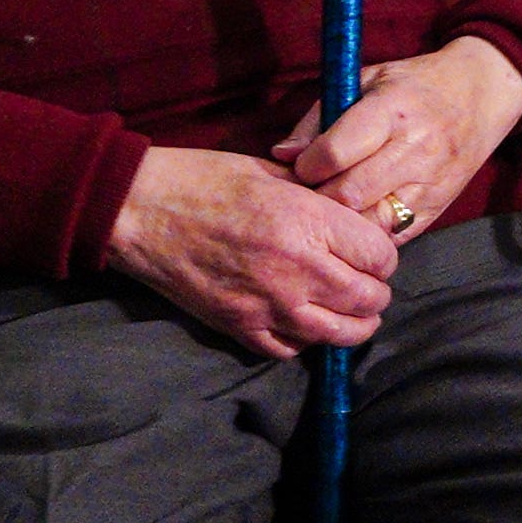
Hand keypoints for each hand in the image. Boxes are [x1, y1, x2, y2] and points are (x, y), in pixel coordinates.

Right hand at [107, 147, 397, 356]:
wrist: (139, 210)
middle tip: (367, 283)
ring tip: (350, 311)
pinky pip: (293, 350)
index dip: (381, 254)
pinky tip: (302, 321)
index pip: (381, 256)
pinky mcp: (241, 328)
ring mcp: (269, 306)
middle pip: (370, 299)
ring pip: (341, 334)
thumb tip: (354, 218)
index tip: (371, 251)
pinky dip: (305, 339)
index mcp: (307, 222)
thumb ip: (319, 200)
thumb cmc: (202, 180)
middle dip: (375, 292)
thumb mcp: (272, 172)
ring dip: (353, 323)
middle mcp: (296, 270)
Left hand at [276, 37, 521, 241]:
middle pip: (349, 194)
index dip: (307, 166)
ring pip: (370, 223)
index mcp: (392, 110)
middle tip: (308, 194)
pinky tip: (358, 219)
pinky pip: (393, 237)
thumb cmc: (413, 85)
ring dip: (343, 221)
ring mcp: (430, 183)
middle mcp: (415, 149)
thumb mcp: (366, 80)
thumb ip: (320, 117)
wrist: (480, 96)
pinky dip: (369, 233)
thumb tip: (282, 154)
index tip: (301, 166)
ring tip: (331, 208)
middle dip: (319, 198)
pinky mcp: (438, 208)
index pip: (336, 152)